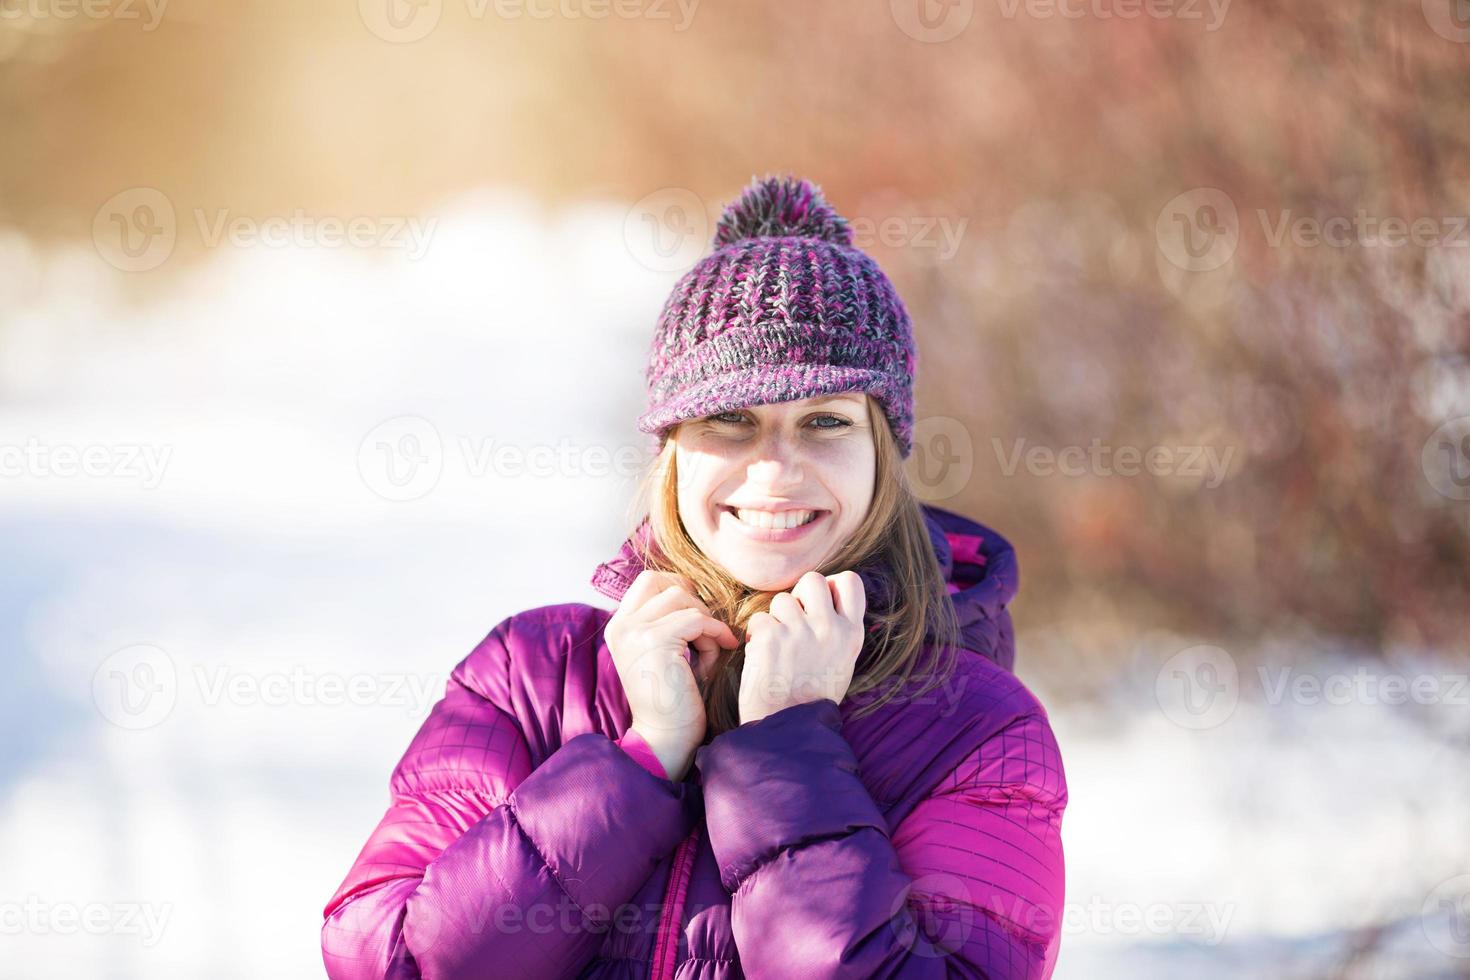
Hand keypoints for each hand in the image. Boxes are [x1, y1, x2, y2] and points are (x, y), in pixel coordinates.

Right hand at [604, 570, 738, 779]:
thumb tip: (692, 589)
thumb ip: (666, 622)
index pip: (647, 581)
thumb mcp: (662, 652)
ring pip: (682, 598)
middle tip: (707, 628)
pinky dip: (713, 634)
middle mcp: (621, 625)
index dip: (678, 588)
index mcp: (619, 627)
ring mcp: (634, 632)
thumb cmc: (672, 698)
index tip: (698, 613)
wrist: (665, 738)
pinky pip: (696, 619)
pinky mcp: (655, 641)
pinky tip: (714, 658)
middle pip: (661, 581)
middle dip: (692, 598)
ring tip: (709, 651)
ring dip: (705, 621)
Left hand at [738, 570, 866, 725]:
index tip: (821, 603)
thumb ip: (837, 629)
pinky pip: (759, 620)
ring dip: (775, 619)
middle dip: (798, 596)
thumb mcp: (841, 662)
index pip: (850, 581)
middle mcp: (829, 628)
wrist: (787, 730)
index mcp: (852, 634)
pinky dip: (756, 637)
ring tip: (778, 648)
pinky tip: (763, 658)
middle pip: (812, 579)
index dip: (831, 586)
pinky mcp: (771, 638)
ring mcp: (799, 631)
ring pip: (781, 600)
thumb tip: (825, 595)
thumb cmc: (811, 699)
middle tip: (794, 622)